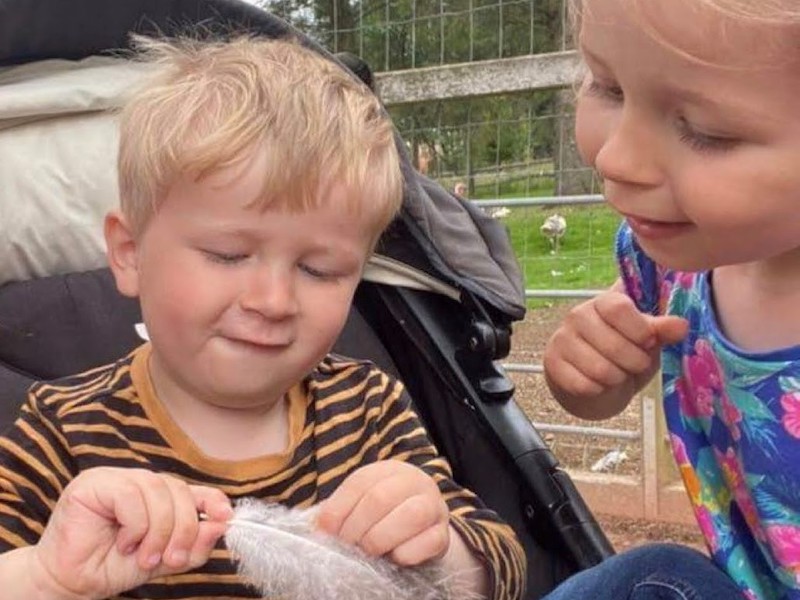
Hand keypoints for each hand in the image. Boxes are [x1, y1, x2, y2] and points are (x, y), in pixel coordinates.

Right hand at [31, 467, 231, 599]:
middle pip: (180, 490)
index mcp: (158, 497)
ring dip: (159, 530)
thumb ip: (192, 545)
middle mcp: (140, 482)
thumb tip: (221, 524)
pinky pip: (131, 495)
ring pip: (159, 491)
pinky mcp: (94, 482)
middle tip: (172, 559)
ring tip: (145, 557)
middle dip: (184, 528)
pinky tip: (124, 542)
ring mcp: (117, 477)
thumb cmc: (112, 568)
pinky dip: (135, 524)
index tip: (225, 517)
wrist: (71, 583)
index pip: (193, 489)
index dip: (213, 500)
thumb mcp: (163, 560)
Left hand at [316, 460, 448, 565]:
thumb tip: (319, 529)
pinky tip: (394, 557)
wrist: (420, 528)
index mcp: (389, 470)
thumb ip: (340, 511)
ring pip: (411, 515)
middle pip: (381, 498)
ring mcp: (434, 507)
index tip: (326, 532)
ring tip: (369, 551)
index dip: (338, 509)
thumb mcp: (361, 504)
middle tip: (348, 545)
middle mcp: (415, 482)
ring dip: (380, 539)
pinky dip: (406, 554)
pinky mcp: (443, 534)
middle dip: (356, 528)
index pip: (360, 482)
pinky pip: (429, 542)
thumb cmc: (382, 516)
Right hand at [544, 289, 687, 417]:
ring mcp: (561, 339)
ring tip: (618, 374)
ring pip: (600, 369)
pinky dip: (599, 390)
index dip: (639, 329)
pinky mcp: (552, 363)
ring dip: (617, 378)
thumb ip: (661, 330)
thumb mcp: (646, 340)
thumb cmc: (624, 353)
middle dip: (634, 362)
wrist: (594, 380)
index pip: (618, 308)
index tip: (648, 342)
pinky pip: (583, 385)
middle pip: (613, 344)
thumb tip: (681, 326)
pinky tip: (599, 383)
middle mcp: (577, 315)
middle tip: (636, 364)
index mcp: (603, 301)